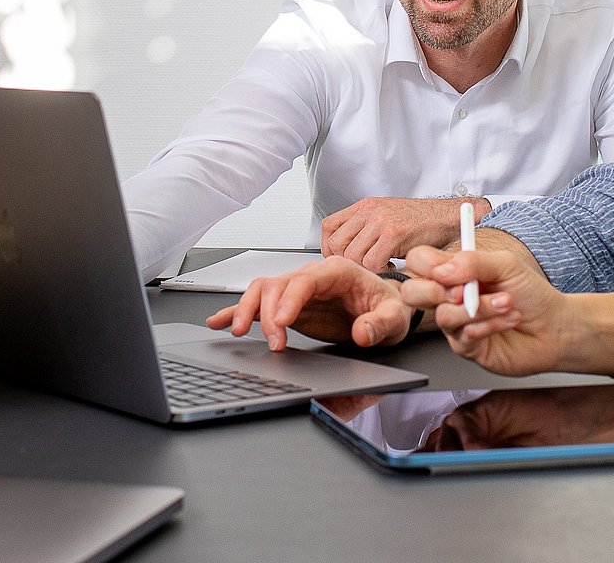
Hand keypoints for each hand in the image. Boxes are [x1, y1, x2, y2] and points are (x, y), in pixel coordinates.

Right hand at [204, 256, 415, 349]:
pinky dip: (237, 311)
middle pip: (277, 284)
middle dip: (267, 312)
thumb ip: (379, 324)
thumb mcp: (394, 317)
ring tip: (238, 331)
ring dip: (248, 310)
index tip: (281, 324)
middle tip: (273, 342)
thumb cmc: (390, 307)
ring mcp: (299, 290)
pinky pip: (259, 303)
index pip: (305, 279)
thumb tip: (361, 332)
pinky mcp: (290, 306)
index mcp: (338, 271)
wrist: (387, 308)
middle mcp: (314, 276)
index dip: (289, 300)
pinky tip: (219, 321)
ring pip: (262, 290)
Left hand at [321, 196, 485, 271]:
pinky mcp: (394, 234)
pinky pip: (372, 262)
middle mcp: (369, 211)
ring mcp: (381, 221)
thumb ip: (365, 228)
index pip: (329, 227)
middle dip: (346, 263)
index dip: (330, 248)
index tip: (341, 259)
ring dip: (364, 269)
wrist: (448, 215)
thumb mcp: (386, 216)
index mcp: (365, 206)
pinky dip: (379, 272)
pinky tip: (391, 267)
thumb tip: (347, 250)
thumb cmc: (420, 220)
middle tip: (363, 268)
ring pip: (352, 255)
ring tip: (379, 268)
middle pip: (337, 244)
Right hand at [399, 244, 579, 377]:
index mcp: (455, 272)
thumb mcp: (506, 265)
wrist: (554, 327)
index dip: (426, 264)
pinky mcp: (466, 347)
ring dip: (479, 308)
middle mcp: (450, 297)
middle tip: (464, 290)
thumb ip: (474, 261)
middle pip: (413, 292)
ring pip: (443, 316)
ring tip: (506, 303)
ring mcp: (456, 324)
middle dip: (436, 291)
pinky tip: (508, 319)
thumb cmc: (531, 294)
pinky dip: (490, 324)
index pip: (420, 261)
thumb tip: (444, 269)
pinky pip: (464, 336)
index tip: (447, 268)